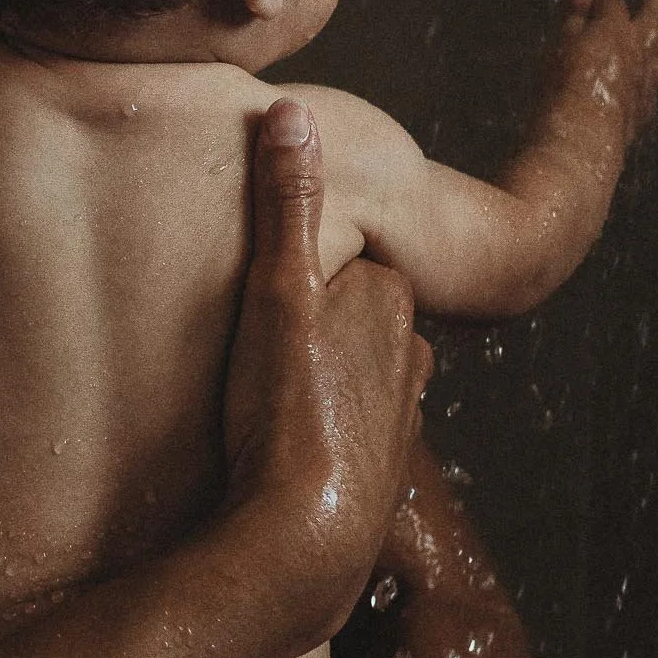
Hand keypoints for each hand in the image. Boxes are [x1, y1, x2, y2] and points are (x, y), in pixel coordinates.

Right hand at [222, 99, 431, 644]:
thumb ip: (284, 204)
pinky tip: (276, 442)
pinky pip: (347, 433)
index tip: (262, 272)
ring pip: (357, 376)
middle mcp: (409, 359)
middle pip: (358, 316)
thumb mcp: (274, 293)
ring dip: (320, 376)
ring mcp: (398, 422)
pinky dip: (320, 430)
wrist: (302, 544)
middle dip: (317, 318)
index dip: (307, 262)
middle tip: (248, 327)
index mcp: (389, 304)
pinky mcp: (377, 476)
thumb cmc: (287, 413)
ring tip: (256, 385)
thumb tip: (289, 113)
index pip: (354, 257)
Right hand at [555, 0, 657, 144]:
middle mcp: (638, 47)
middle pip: (656, 12)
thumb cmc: (562, 89)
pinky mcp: (648, 106)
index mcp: (613, 28)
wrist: (582, 132)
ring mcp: (649, 77)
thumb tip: (581, 5)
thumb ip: (573, 25)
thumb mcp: (558, 50)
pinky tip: (656, 78)